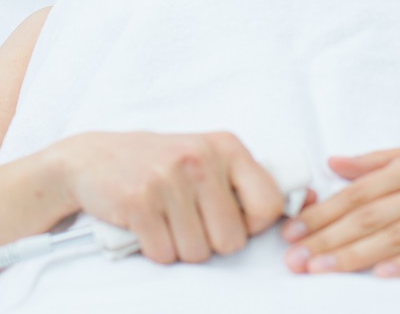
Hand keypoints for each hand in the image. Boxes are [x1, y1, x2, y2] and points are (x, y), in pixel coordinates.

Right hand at [50, 131, 285, 264]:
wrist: (91, 158)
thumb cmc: (158, 165)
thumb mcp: (206, 158)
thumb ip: (248, 180)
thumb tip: (308, 201)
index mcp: (225, 145)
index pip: (269, 205)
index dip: (252, 225)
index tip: (230, 218)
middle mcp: (200, 158)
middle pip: (231, 240)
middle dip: (209, 242)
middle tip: (187, 218)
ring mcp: (168, 178)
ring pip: (197, 252)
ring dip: (179, 247)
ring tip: (164, 219)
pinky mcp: (139, 201)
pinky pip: (164, 254)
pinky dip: (154, 249)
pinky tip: (145, 224)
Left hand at [281, 133, 399, 277]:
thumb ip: (380, 160)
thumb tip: (334, 163)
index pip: (358, 193)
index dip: (322, 214)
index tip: (291, 233)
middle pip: (370, 217)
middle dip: (327, 239)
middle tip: (294, 260)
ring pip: (397, 236)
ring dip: (355, 255)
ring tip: (323, 270)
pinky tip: (383, 275)